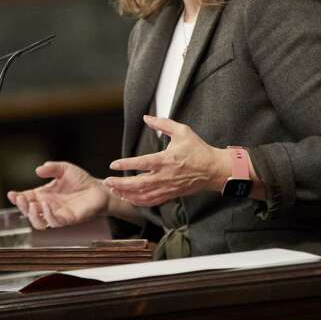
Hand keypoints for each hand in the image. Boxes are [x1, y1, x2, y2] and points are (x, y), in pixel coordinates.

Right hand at [7, 161, 109, 229]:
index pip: (26, 199)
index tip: (11, 194)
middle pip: (29, 213)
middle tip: (20, 198)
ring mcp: (57, 214)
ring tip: (33, 204)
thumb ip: (52, 168)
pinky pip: (55, 222)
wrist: (99, 189)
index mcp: (44, 195)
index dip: (17, 198)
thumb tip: (38, 170)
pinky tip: (47, 204)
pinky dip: (49, 214)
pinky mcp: (68, 219)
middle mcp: (48, 206)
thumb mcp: (64, 169)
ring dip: (32, 215)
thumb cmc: (81, 180)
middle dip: (22, 207)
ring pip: (39, 223)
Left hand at [103, 116, 227, 206]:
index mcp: (166, 159)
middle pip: (139, 183)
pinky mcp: (170, 194)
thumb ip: (163, 124)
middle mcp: (165, 176)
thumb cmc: (198, 149)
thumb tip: (146, 118)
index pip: (142, 163)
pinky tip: (129, 198)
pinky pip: (151, 202)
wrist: (213, 169)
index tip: (113, 164)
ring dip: (127, 194)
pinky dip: (138, 202)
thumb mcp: (182, 131)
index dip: (126, 164)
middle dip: (120, 184)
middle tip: (107, 181)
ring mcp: (167, 187)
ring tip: (114, 190)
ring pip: (143, 195)